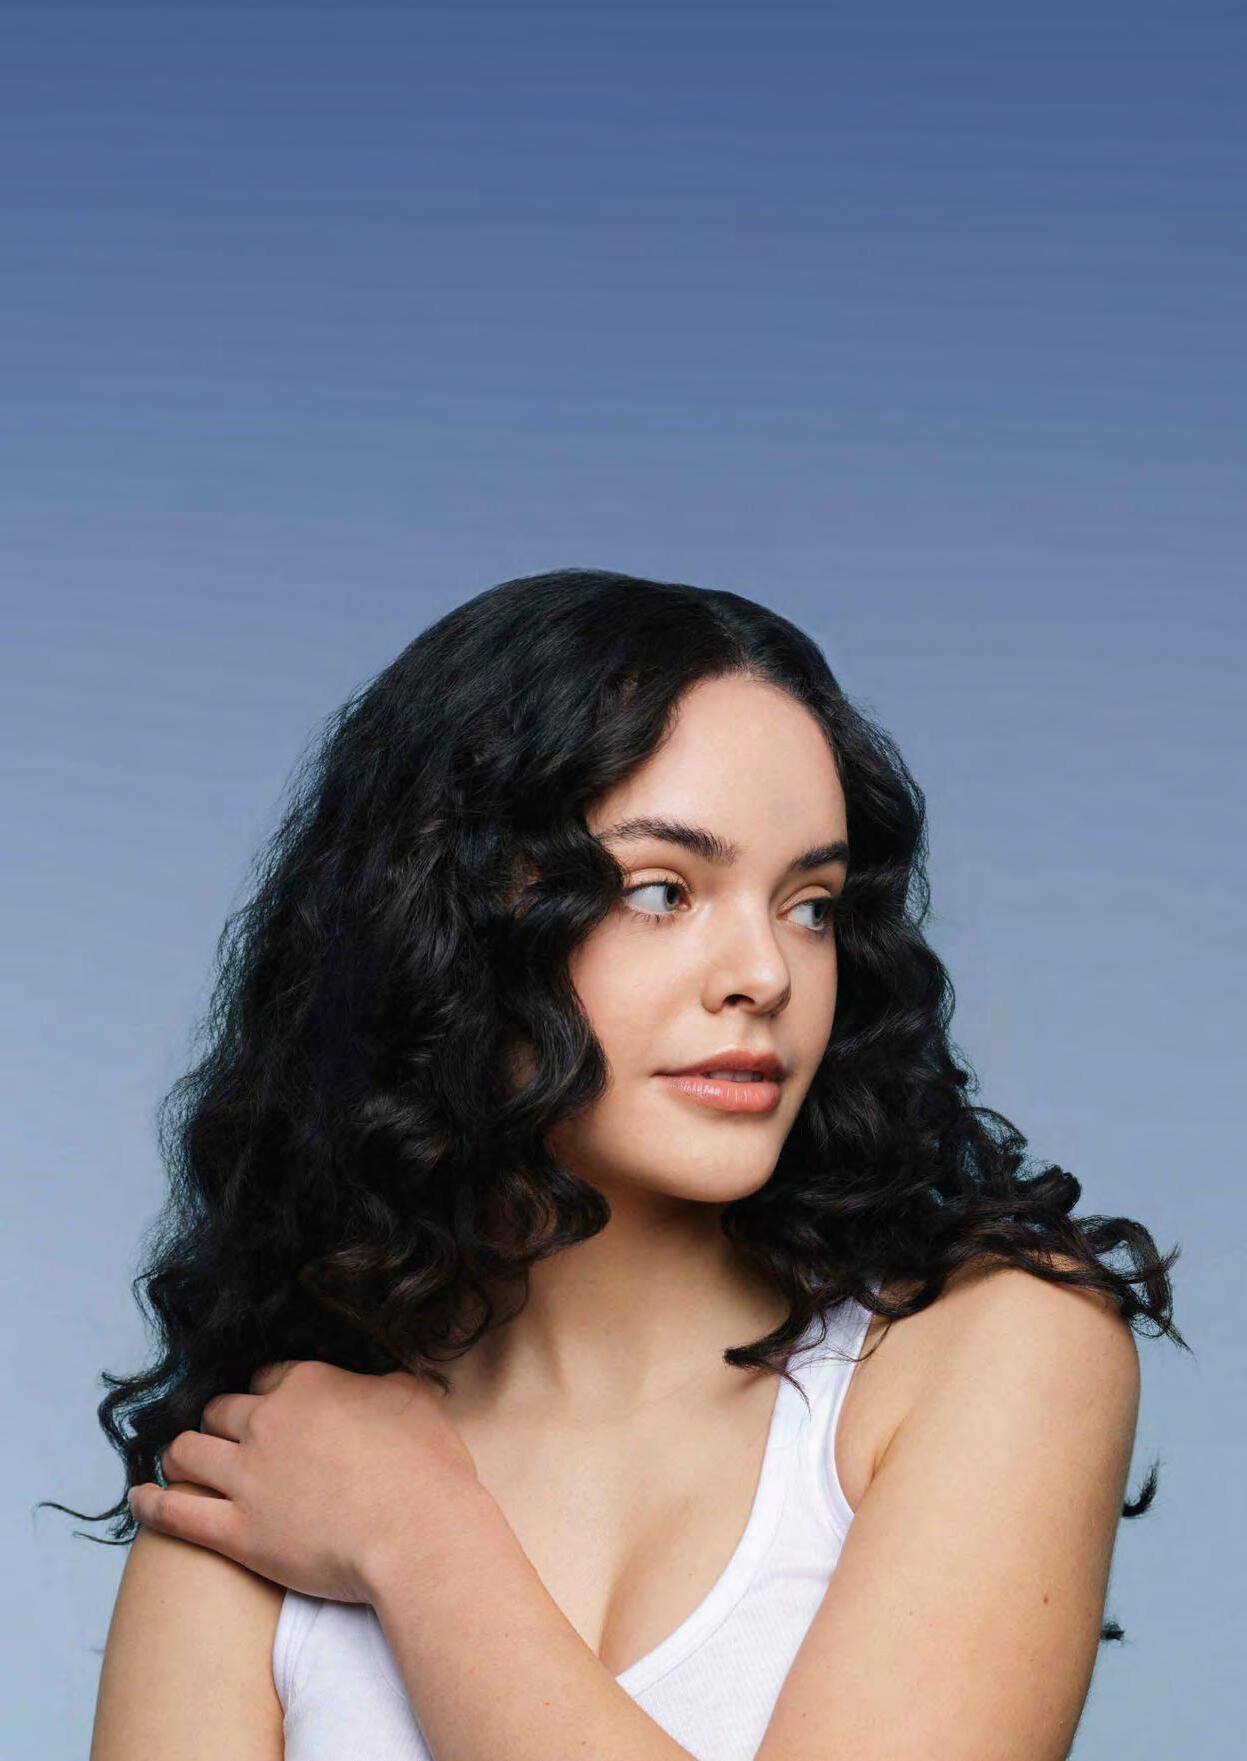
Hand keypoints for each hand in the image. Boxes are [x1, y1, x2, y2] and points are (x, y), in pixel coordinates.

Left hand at [127, 1359, 487, 1604]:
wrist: (418, 1533)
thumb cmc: (428, 1469)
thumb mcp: (414, 1398)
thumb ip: (385, 1382)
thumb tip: (381, 1380)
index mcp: (308, 1383)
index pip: (269, 1376)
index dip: (269, 1394)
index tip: (272, 1410)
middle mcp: (267, 1421)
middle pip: (221, 1410)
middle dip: (221, 1422)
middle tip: (228, 1441)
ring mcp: (246, 1477)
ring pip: (187, 1452)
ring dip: (182, 1455)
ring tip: (182, 1464)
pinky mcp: (236, 1532)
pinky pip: (174, 1513)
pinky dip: (150, 1504)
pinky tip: (140, 1499)